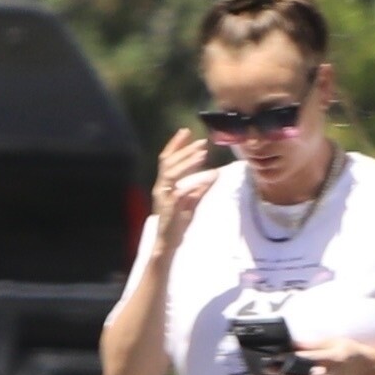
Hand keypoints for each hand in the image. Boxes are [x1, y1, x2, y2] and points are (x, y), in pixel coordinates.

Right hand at [152, 129, 217, 249]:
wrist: (168, 243)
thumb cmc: (177, 224)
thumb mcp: (190, 203)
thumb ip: (200, 189)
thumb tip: (213, 175)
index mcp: (163, 184)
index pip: (166, 159)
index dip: (175, 144)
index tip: (186, 131)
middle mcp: (160, 188)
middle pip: (169, 162)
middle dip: (185, 150)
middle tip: (202, 142)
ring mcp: (163, 197)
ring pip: (172, 173)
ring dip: (188, 162)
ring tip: (203, 153)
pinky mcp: (170, 207)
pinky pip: (182, 191)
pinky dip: (196, 183)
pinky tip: (208, 177)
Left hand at [276, 338, 373, 374]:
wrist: (361, 367)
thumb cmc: (348, 351)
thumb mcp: (332, 342)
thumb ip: (313, 345)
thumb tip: (294, 344)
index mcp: (335, 358)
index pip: (312, 358)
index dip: (295, 358)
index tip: (280, 357)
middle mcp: (332, 373)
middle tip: (275, 373)